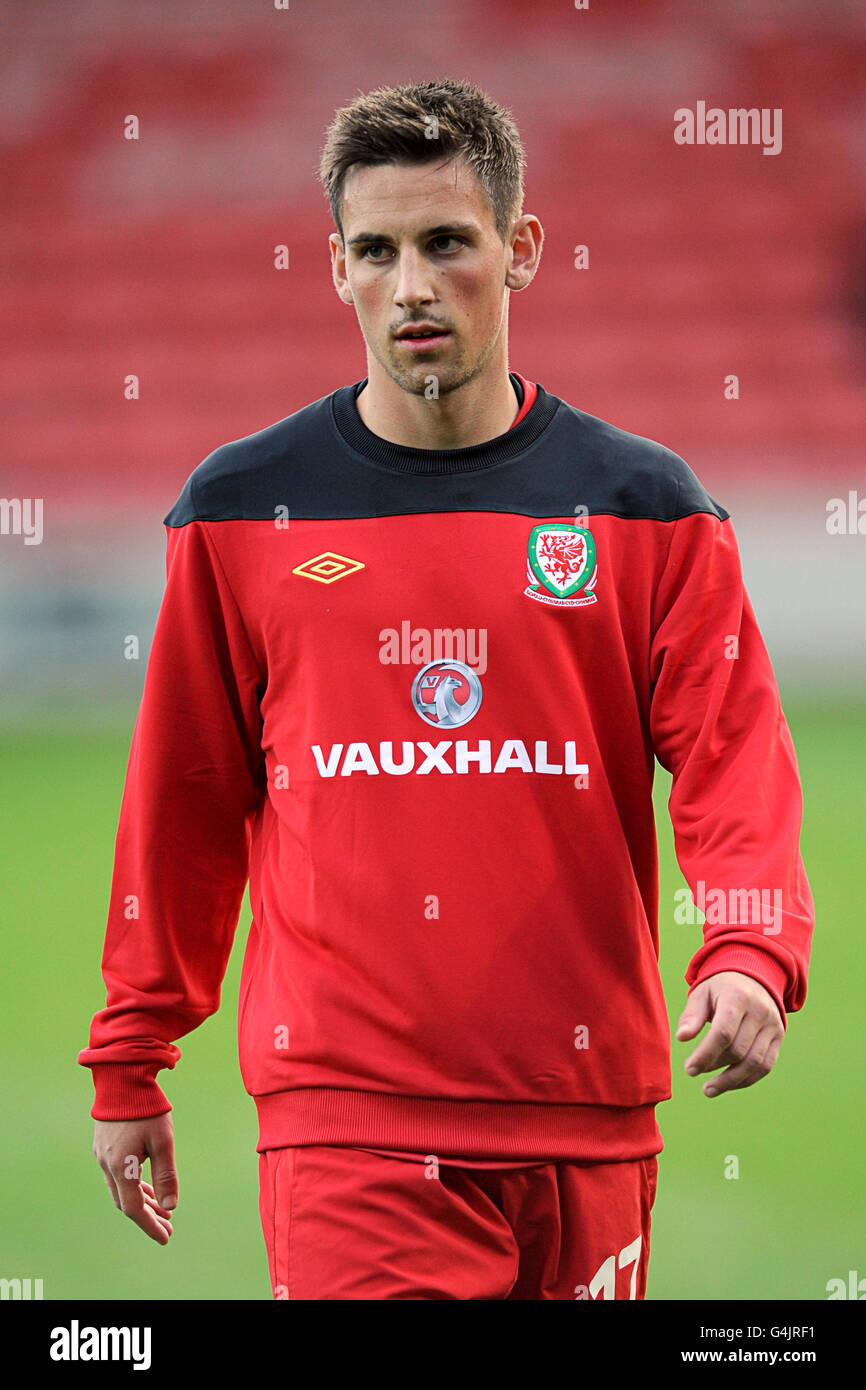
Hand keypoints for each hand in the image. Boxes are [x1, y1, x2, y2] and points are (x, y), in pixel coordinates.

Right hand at [93, 1112, 177, 1243]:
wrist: (122, 1078)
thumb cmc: (146, 1108)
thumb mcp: (163, 1141)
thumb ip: (166, 1175)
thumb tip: (171, 1206)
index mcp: (121, 1168)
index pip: (134, 1209)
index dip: (150, 1225)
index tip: (166, 1237)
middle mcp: (107, 1166)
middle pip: (126, 1202)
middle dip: (147, 1216)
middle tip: (168, 1225)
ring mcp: (103, 1156)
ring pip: (121, 1189)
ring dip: (141, 1201)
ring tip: (162, 1208)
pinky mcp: (103, 1145)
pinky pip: (117, 1175)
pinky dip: (133, 1185)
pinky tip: (146, 1185)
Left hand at [675, 971, 783, 1097]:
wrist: (752, 977)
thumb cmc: (720, 988)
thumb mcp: (701, 993)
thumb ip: (692, 1015)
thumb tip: (681, 1037)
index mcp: (738, 996)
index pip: (723, 1033)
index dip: (705, 1054)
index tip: (689, 1069)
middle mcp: (760, 1011)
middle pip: (738, 1050)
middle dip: (714, 1066)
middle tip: (693, 1072)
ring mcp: (773, 1025)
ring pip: (754, 1062)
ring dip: (730, 1081)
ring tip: (709, 1089)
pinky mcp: (778, 1037)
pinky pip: (765, 1066)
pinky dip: (746, 1079)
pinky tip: (728, 1084)